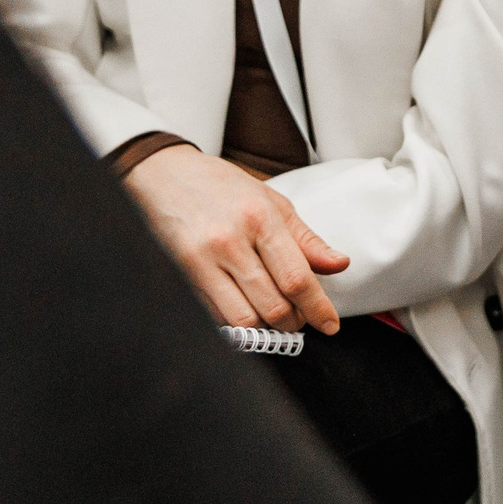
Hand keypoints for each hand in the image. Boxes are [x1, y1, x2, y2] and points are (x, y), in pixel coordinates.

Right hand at [124, 143, 348, 331]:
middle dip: (294, 321)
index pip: (296, 278)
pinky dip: (238, 323)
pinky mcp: (181, 275)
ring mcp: (201, 261)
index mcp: (260, 218)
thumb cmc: (221, 186)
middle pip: (273, 306)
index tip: (329, 324)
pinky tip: (246, 308)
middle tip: (300, 316)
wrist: (163, 174)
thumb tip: (339, 264)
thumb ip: (306, 239)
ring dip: (267, 328)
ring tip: (274, 315)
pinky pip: (216, 317)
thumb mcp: (272, 201)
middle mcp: (230, 241)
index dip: (318, 308)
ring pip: (244, 320)